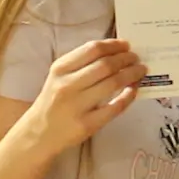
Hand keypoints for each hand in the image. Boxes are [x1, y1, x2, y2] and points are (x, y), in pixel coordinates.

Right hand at [23, 39, 148, 155]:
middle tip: (137, 58)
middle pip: (106, 65)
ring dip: (132, 74)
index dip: (114, 45)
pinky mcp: (87, 125)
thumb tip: (115, 51)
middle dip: (126, 59)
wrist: (38, 134)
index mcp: (60, 69)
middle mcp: (67, 85)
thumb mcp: (59, 77)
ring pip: (113, 83)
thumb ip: (81, 63)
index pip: (92, 49)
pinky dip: (128, 96)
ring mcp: (77, 106)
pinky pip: (115, 107)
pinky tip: (133, 89)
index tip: (126, 45)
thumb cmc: (54, 101)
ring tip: (140, 71)